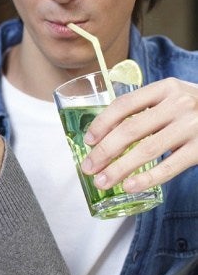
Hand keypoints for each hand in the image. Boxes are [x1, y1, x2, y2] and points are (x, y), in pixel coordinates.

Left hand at [80, 77, 197, 191]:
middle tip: (88, 168)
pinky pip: (169, 167)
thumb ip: (146, 108)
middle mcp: (179, 104)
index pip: (124, 104)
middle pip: (131, 130)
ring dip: (119, 168)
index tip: (88, 141)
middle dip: (104, 151)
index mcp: (165, 88)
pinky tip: (130, 186)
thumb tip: (103, 135)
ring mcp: (192, 126)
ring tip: (102, 181)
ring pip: (146, 150)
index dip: (102, 123)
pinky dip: (147, 178)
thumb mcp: (172, 98)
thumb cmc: (195, 108)